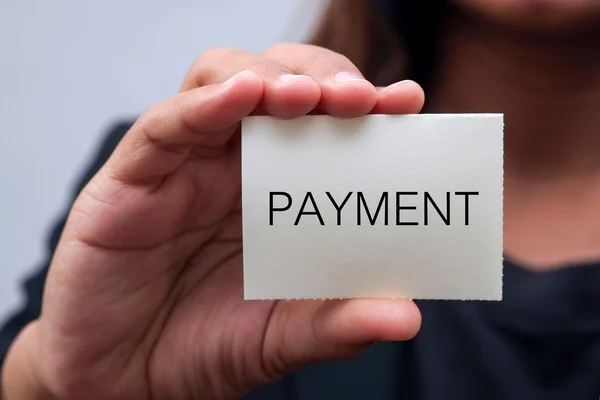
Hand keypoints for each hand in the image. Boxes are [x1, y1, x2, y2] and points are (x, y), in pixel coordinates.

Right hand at [20, 44, 423, 399]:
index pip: (326, 126)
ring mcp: (184, 166)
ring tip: (308, 96)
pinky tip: (241, 96)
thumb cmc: (204, 347)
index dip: (367, 108)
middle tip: (362, 99)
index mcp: (277, 193)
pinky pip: (166, 125)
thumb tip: (406, 316)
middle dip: (323, 78)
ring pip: (223, 82)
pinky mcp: (132, 178)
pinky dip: (204, 104)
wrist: (126, 381)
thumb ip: (338, 325)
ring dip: (269, 77)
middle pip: (279, 85)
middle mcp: (235, 167)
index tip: (406, 103)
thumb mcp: (282, 338)